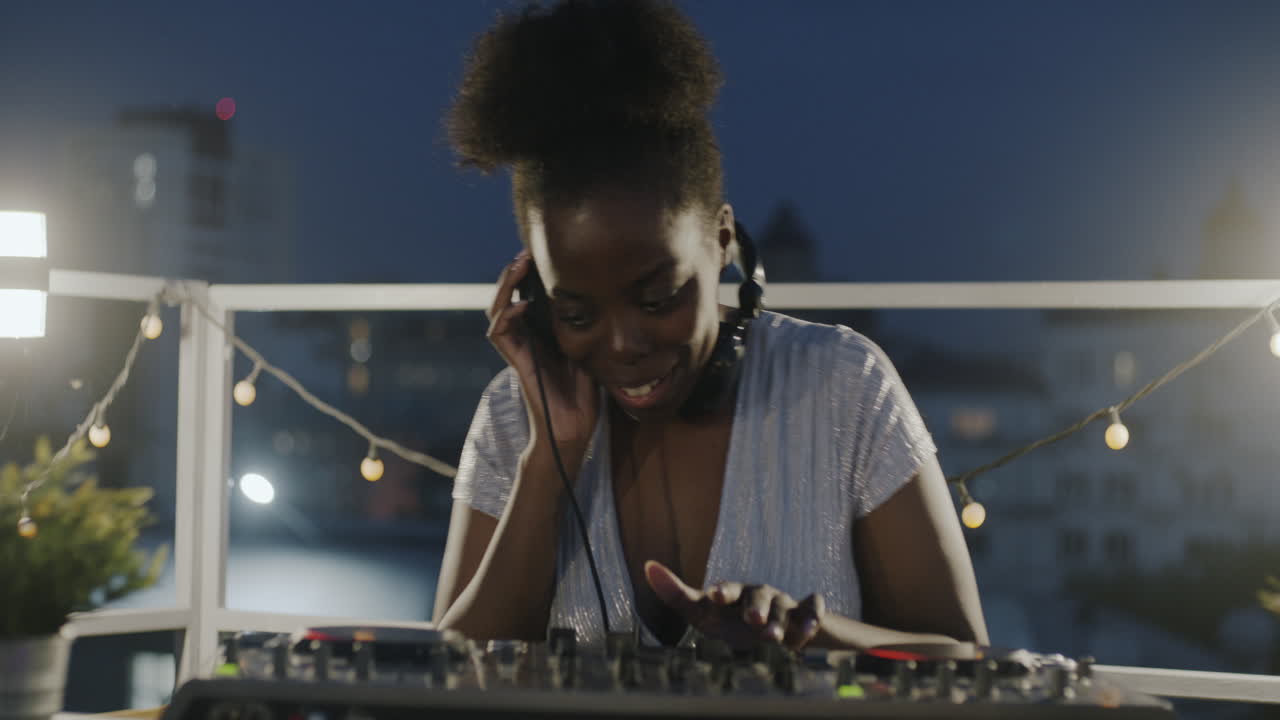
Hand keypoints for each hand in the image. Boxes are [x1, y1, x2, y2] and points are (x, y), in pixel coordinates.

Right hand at [486, 250, 598, 454]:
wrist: (574, 431)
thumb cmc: (585, 397)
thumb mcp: (592, 352)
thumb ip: (588, 329)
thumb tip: (604, 299)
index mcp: (543, 336)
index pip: (528, 298)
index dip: (530, 277)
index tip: (542, 254)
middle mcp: (527, 340)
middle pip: (509, 299)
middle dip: (514, 273)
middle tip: (526, 251)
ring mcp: (519, 351)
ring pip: (497, 312)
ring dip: (504, 287)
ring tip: (517, 266)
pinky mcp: (517, 364)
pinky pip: (500, 336)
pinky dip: (507, 317)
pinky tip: (521, 305)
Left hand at [644, 561, 824, 651]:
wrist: (777, 633)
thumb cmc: (732, 622)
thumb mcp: (704, 614)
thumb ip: (677, 595)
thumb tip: (648, 565)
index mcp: (733, 595)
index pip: (726, 590)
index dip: (721, 591)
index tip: (714, 595)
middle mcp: (759, 594)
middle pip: (758, 595)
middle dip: (756, 607)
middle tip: (753, 620)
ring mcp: (784, 603)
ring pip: (784, 606)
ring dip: (781, 620)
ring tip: (775, 637)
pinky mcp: (807, 612)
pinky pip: (813, 609)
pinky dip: (812, 616)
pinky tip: (809, 629)